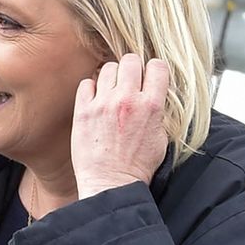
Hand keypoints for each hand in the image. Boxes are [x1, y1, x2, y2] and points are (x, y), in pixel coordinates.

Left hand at [71, 53, 168, 199]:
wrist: (111, 183)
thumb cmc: (136, 166)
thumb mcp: (161, 137)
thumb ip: (158, 111)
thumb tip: (154, 95)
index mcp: (151, 106)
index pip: (158, 66)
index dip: (155, 70)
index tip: (150, 77)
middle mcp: (127, 100)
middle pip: (130, 60)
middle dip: (133, 68)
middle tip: (130, 81)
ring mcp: (103, 104)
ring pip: (107, 68)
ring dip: (112, 77)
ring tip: (112, 90)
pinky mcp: (83, 111)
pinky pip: (86, 83)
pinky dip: (92, 88)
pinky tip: (97, 99)